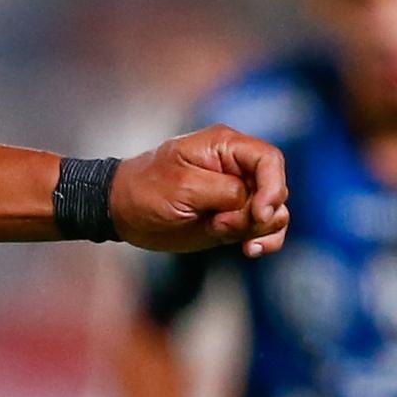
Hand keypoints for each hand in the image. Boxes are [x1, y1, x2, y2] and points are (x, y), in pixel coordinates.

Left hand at [111, 125, 288, 256]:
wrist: (121, 210)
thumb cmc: (145, 191)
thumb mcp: (182, 187)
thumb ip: (224, 192)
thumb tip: (253, 204)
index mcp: (224, 146)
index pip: (269, 160)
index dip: (273, 186)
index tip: (260, 213)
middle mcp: (237, 167)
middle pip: (276, 188)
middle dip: (261, 213)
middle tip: (224, 226)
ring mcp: (237, 194)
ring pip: (275, 211)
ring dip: (265, 230)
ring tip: (238, 242)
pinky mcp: (233, 218)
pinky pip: (263, 228)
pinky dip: (264, 240)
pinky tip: (249, 250)